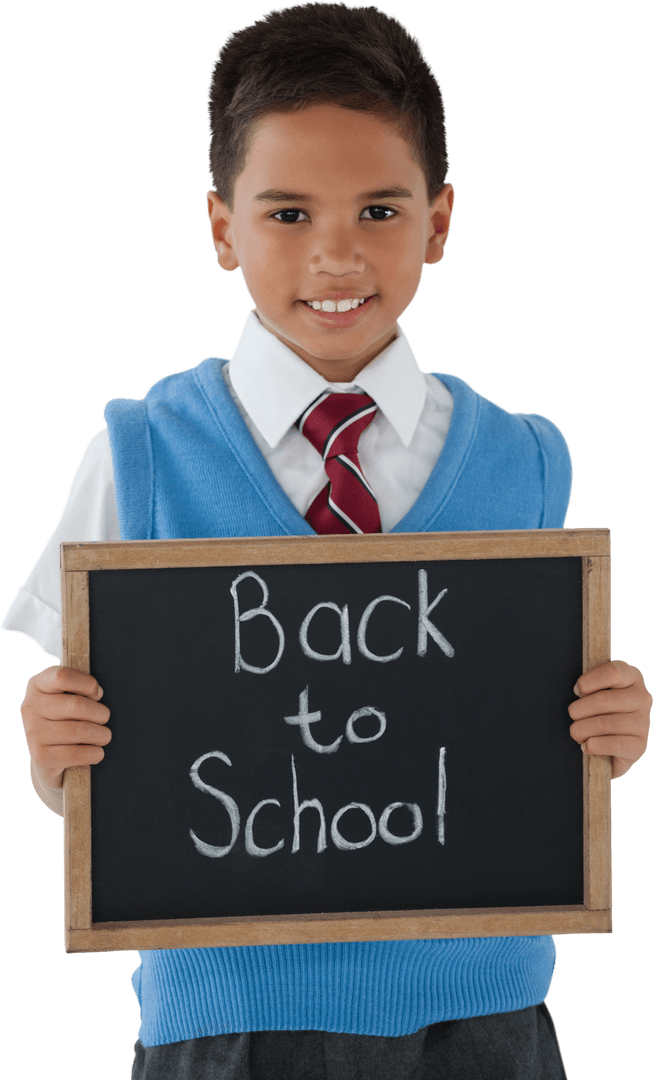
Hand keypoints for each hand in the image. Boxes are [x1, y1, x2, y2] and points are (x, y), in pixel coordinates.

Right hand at [21, 666, 111, 795]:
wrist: (48, 757)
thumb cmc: (65, 719)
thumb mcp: (67, 696)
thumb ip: (79, 687)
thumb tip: (97, 693)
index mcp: (37, 685)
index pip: (63, 677)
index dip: (88, 684)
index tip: (98, 694)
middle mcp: (30, 707)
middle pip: (77, 705)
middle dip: (100, 714)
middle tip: (105, 719)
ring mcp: (33, 732)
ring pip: (79, 730)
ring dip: (101, 735)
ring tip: (104, 736)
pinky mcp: (40, 756)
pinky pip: (76, 754)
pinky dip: (94, 753)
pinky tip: (97, 752)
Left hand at [568, 659, 650, 777]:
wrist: (611, 742)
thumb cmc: (597, 709)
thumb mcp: (595, 690)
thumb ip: (590, 685)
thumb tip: (580, 690)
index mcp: (631, 677)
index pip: (613, 672)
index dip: (589, 681)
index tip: (577, 690)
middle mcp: (642, 697)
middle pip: (604, 700)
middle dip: (579, 710)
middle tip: (572, 715)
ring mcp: (643, 722)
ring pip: (605, 724)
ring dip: (582, 729)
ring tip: (576, 732)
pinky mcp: (640, 745)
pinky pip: (613, 745)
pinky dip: (593, 745)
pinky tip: (586, 745)